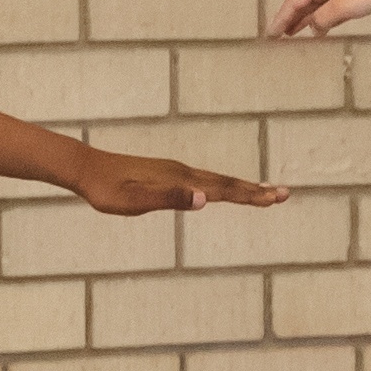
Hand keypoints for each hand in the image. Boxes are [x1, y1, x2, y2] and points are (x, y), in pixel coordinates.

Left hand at [65, 145, 282, 216]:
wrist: (85, 169)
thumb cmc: (107, 190)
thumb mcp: (135, 201)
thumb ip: (169, 199)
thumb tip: (204, 199)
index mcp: (180, 180)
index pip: (224, 189)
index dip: (252, 196)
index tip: (277, 198)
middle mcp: (182, 172)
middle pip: (227, 182)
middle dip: (256, 190)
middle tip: (284, 195)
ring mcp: (175, 171)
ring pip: (216, 180)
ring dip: (242, 187)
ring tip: (261, 193)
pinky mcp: (167, 174)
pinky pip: (203, 180)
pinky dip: (222, 186)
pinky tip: (220, 191)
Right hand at [266, 0, 370, 37]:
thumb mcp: (343, 7)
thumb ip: (323, 18)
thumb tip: (313, 28)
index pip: (293, 2)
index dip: (281, 18)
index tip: (272, 33)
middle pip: (300, 4)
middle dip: (287, 19)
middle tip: (275, 35)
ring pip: (313, 9)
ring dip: (301, 21)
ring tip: (290, 34)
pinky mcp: (349, 1)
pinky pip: (327, 13)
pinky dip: (319, 22)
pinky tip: (317, 31)